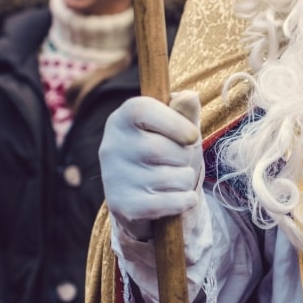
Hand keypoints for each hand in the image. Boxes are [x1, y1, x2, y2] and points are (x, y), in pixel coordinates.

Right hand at [100, 90, 203, 239]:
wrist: (143, 194)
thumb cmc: (165, 150)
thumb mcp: (176, 126)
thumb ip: (184, 111)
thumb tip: (190, 97)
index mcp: (122, 118)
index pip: (144, 110)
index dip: (175, 122)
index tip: (191, 135)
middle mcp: (111, 146)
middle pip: (164, 149)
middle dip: (184, 156)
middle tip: (176, 160)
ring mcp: (114, 178)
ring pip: (173, 177)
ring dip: (185, 180)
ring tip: (172, 179)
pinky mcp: (124, 206)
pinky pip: (171, 202)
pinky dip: (185, 200)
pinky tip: (178, 198)